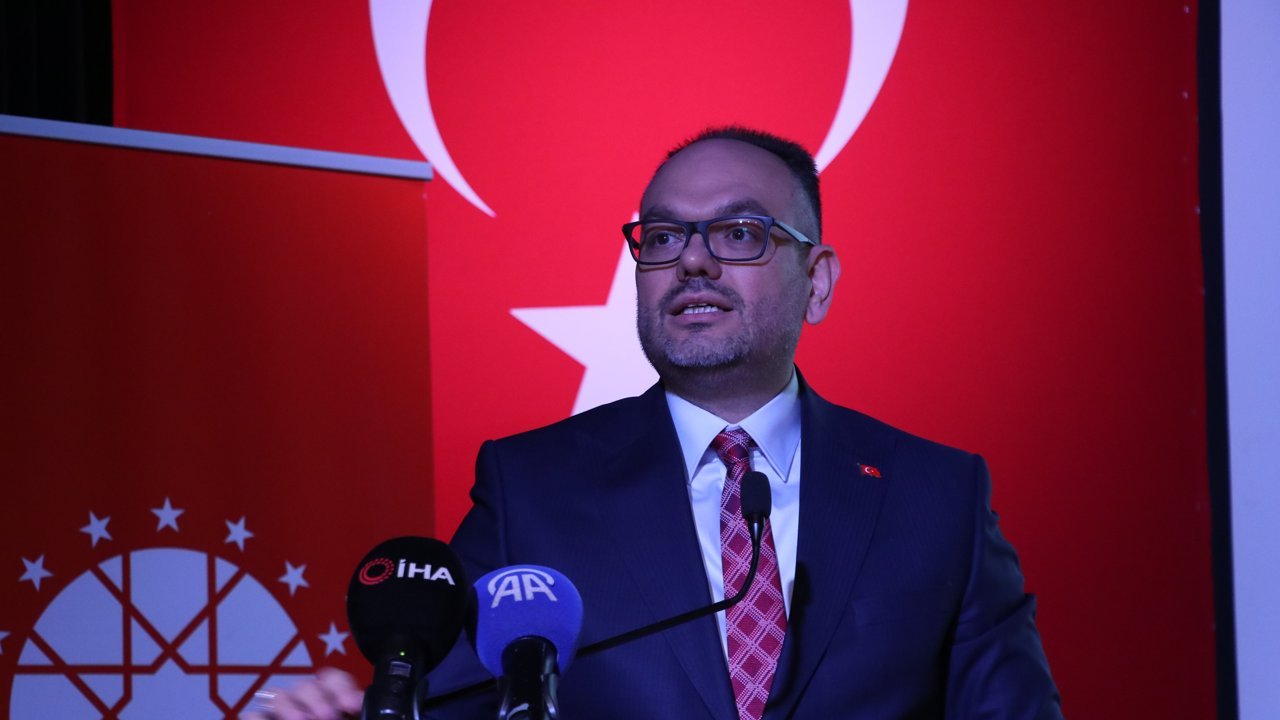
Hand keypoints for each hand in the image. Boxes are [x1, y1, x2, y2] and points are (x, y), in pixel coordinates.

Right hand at [241, 667, 363, 719]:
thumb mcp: (349, 719)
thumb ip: (352, 711)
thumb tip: (358, 705)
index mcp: (330, 702)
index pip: (332, 679)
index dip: (341, 688)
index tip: (351, 705)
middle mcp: (304, 703)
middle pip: (306, 685)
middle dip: (317, 699)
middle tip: (328, 716)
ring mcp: (281, 712)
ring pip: (279, 695)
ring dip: (289, 706)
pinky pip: (252, 714)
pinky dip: (256, 716)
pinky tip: (260, 719)